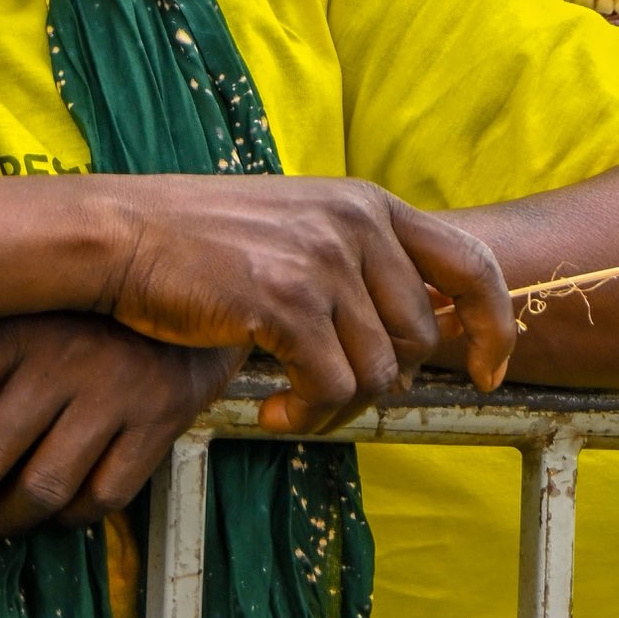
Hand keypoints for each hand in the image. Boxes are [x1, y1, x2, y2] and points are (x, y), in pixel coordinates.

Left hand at [0, 315, 236, 540]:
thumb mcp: (31, 301)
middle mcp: (62, 361)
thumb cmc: (94, 300)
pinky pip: (102, 497)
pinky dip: (67, 518)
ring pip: (39, 490)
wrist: (207, 278)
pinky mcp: (158, 423)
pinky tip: (49, 513)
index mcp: (16, 327)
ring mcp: (114, 395)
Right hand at [101, 174, 516, 432]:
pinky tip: (274, 411)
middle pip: (420, 337)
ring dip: (340, 405)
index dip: (493, 325)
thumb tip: (412, 327)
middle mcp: (357, 225)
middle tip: (331, 393)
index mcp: (369, 204)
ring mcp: (323, 262)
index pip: (470, 265)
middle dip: (384, 381)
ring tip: (296, 403)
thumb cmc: (205, 241)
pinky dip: (308, 414)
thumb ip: (358, 259)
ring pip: (380, 371)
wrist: (124, 235)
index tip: (490, 371)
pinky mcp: (285, 303)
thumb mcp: (300, 224)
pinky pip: (330, 387)